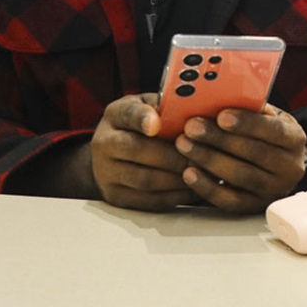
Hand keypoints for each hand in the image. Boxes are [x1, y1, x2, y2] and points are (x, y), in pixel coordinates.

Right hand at [91, 94, 196, 210]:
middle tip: (200, 156)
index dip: (142, 119)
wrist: (114, 154)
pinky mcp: (116, 196)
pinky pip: (148, 200)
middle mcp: (104, 143)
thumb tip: (197, 106)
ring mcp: (106, 173)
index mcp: (115, 115)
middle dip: (172, 155)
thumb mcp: (150, 107)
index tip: (156, 125)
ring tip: (202, 173)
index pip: (127, 114)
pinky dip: (175, 196)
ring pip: (145, 179)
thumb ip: (167, 106)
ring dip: (177, 178)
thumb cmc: (144, 125)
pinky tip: (194, 189)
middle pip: (137, 150)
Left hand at [175, 104, 306, 212]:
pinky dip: (207, 187)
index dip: (247, 123)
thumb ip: (252, 110)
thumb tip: (221, 97)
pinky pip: (229, 200)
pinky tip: (189, 173)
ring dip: (208, 159)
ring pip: (240, 176)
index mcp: (295, 139)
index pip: (273, 130)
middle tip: (192, 127)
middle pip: (253, 153)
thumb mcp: (270, 118)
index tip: (221, 115)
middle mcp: (290, 167)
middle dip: (219, 139)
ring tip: (184, 145)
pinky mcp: (255, 206)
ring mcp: (274, 189)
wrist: (280, 167)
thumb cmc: (267, 135)